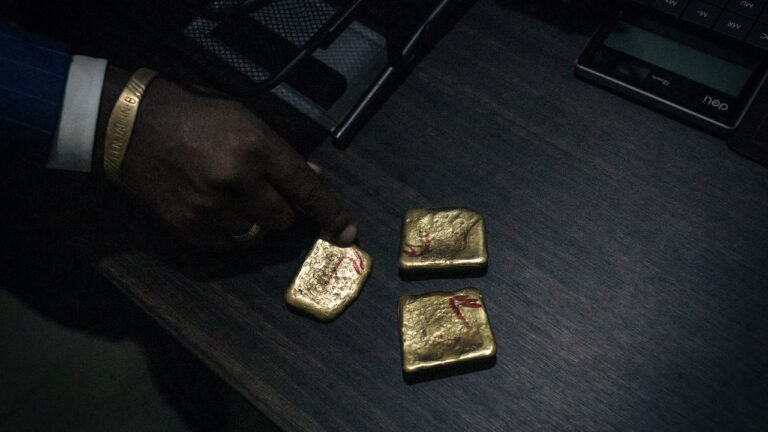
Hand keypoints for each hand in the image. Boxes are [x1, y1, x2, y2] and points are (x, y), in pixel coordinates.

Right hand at [95, 66, 355, 249]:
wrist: (128, 124)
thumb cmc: (192, 113)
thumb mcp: (242, 118)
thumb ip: (278, 152)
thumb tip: (311, 178)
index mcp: (256, 147)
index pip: (306, 189)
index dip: (331, 214)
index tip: (347, 233)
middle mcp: (238, 181)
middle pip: (282, 220)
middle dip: (278, 209)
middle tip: (259, 191)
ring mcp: (211, 208)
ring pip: (253, 234)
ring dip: (249, 220)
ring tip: (224, 193)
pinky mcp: (187, 227)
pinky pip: (226, 245)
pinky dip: (225, 232)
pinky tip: (209, 207)